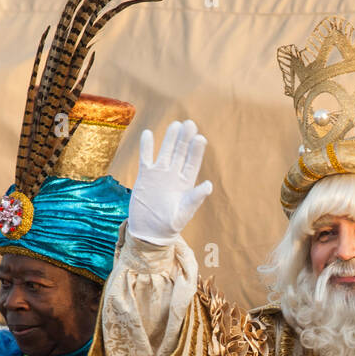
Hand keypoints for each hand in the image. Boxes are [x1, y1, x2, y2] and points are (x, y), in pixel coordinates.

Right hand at [128, 120, 212, 245]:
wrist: (150, 231)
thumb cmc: (170, 225)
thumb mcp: (185, 212)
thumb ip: (196, 198)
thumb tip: (209, 185)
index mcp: (186, 183)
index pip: (193, 163)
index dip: (197, 151)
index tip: (200, 138)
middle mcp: (174, 176)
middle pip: (180, 153)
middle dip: (185, 139)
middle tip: (190, 124)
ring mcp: (160, 174)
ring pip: (165, 151)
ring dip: (170, 139)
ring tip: (175, 125)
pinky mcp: (145, 176)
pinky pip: (146, 158)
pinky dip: (147, 146)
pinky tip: (148, 134)